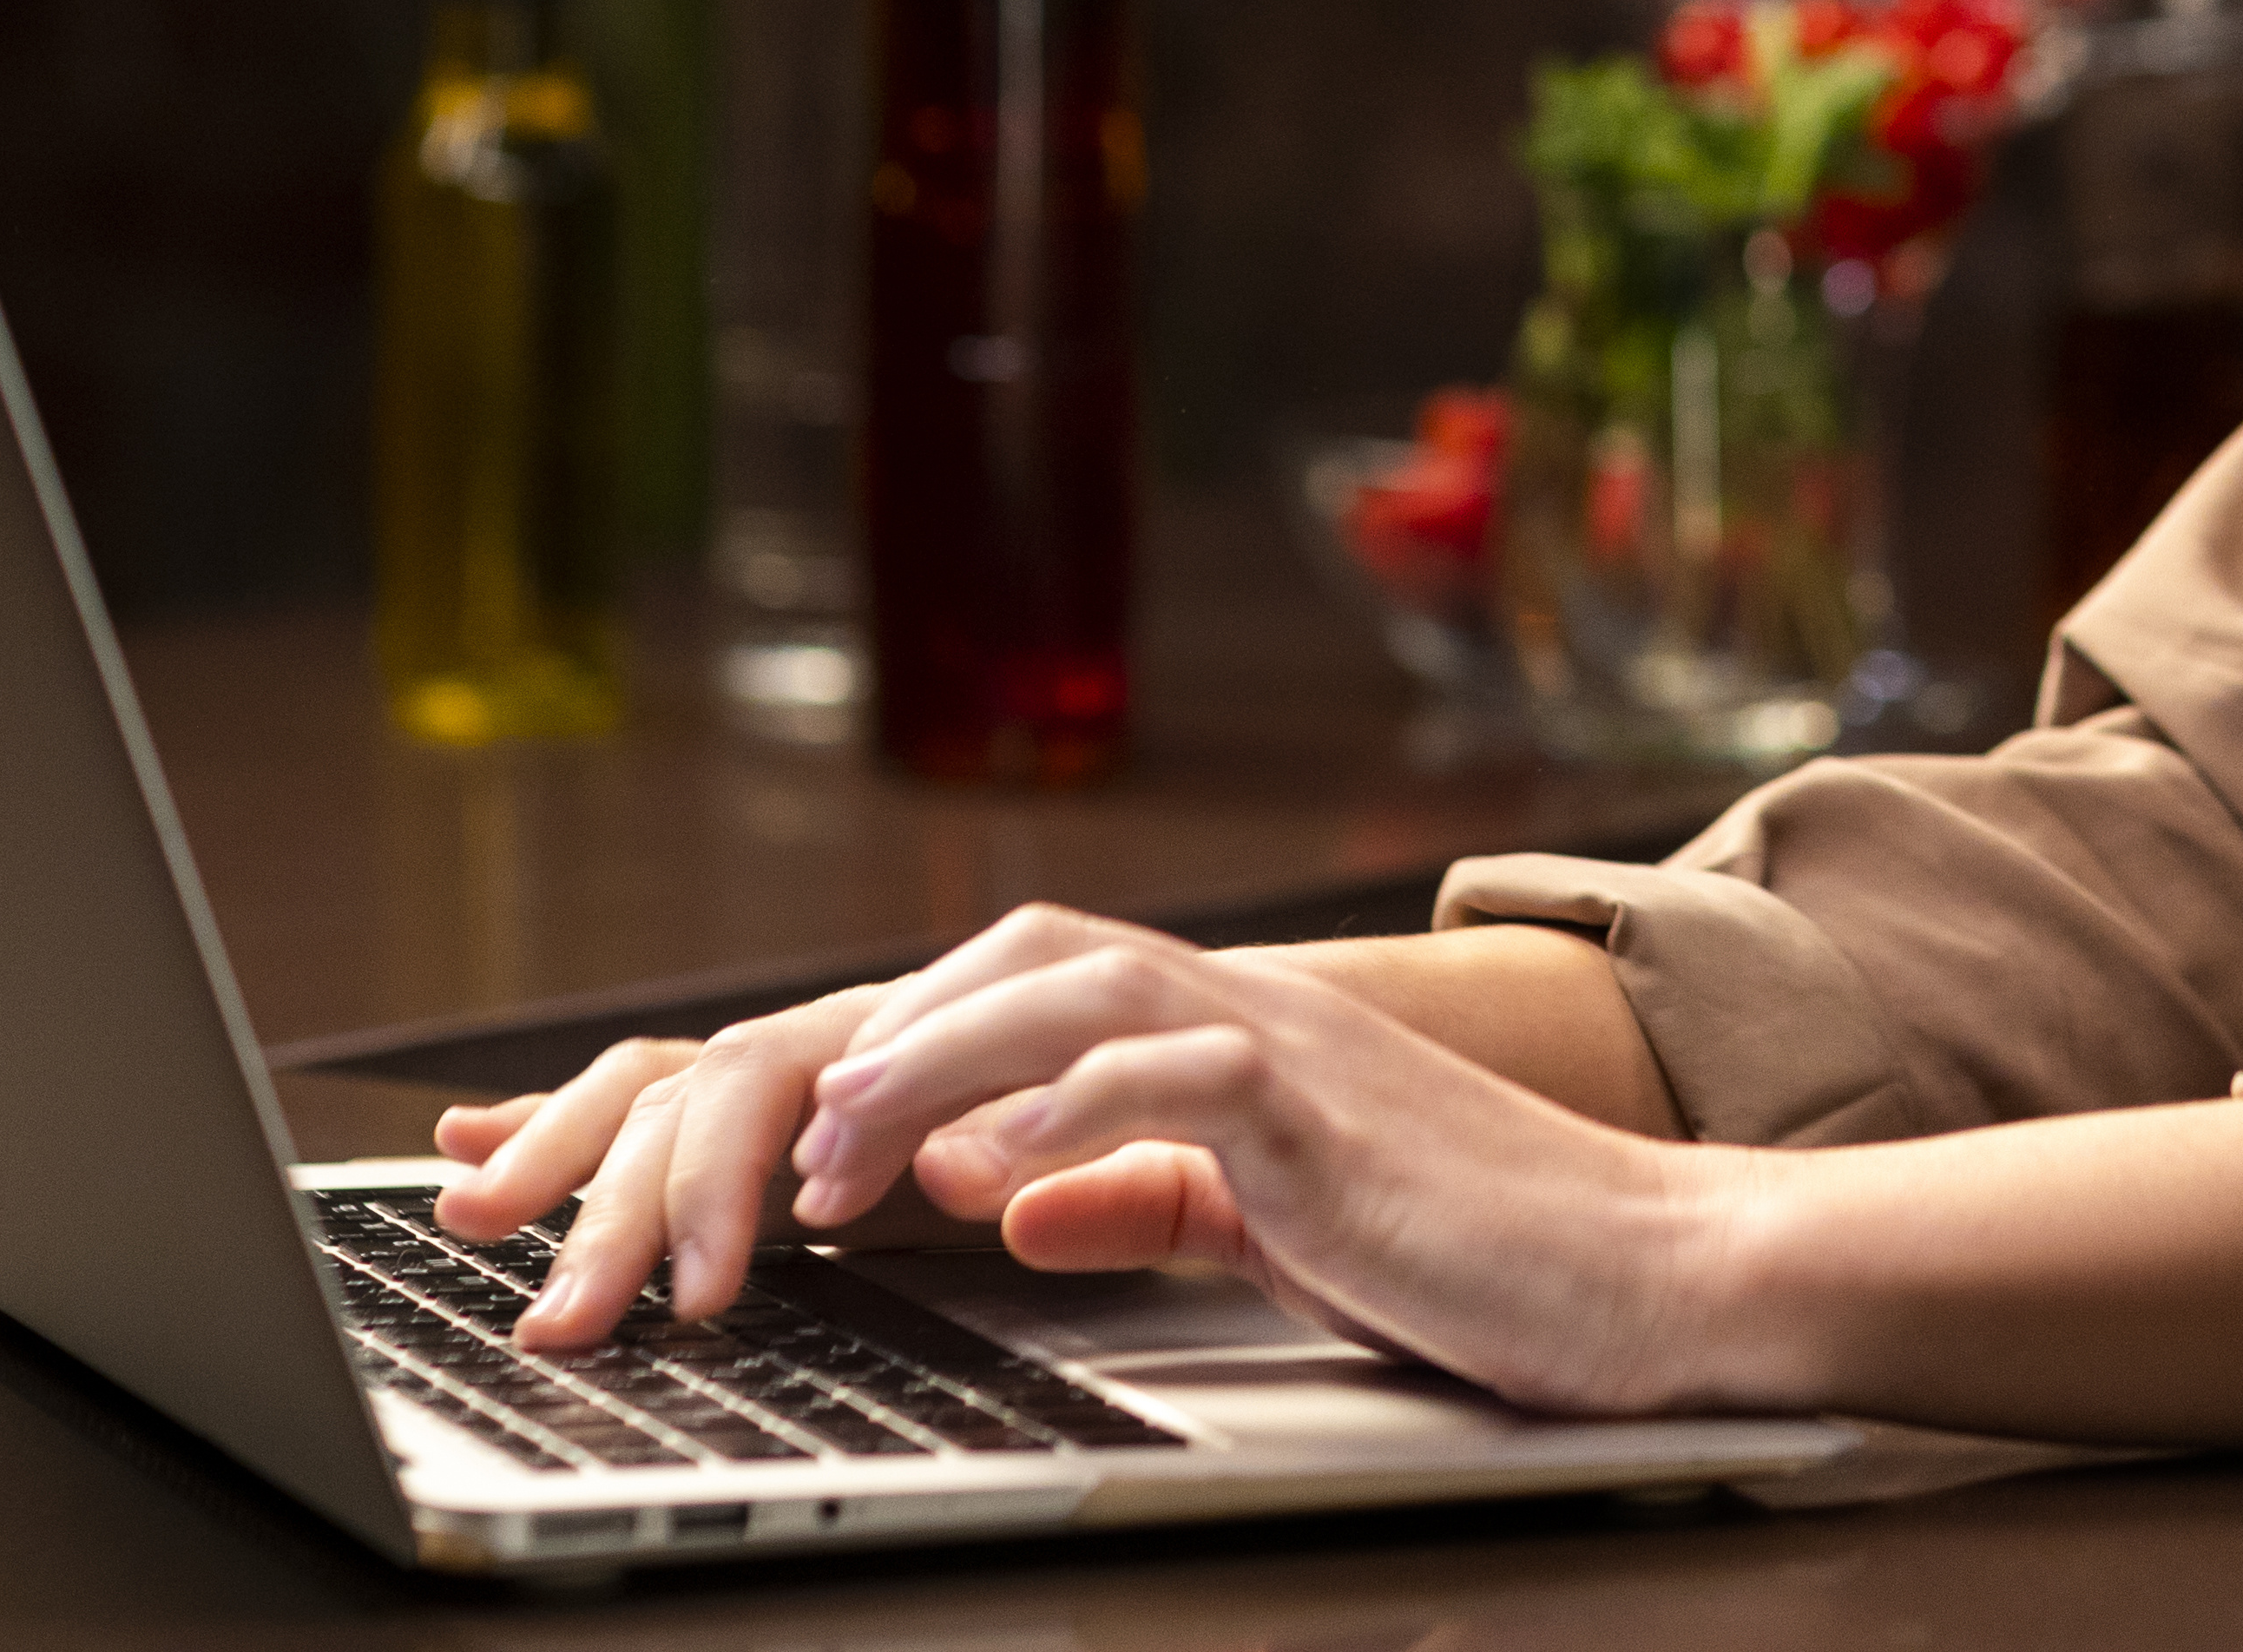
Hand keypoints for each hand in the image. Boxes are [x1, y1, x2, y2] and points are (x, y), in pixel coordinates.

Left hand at [435, 907, 1738, 1409]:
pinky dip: (1064, 1105)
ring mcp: (1267, 1032)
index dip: (762, 1075)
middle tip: (659, 1177)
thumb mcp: (1262, 1226)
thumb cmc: (1472, 1253)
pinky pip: (1167, 1065)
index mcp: (1175, 1035)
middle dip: (782, 1071)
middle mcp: (1205, 1001)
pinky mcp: (1321, 1097)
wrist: (1646, 1267)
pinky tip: (986, 1175)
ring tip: (803, 1167)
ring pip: (1043, 980)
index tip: (595, 1151)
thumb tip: (1013, 1200)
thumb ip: (1142, 1193)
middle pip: (950, 974)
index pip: (931, 1017)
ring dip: (902, 1070)